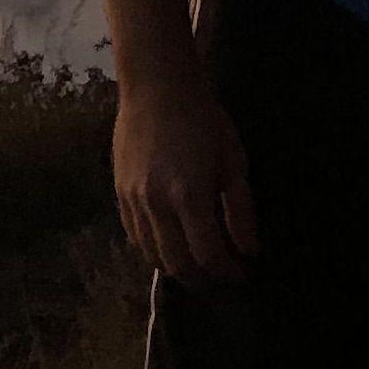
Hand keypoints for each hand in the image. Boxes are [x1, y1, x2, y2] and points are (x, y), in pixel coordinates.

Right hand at [115, 76, 259, 282]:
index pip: (208, 255)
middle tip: (221, 278)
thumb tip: (249, 251)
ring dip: (176, 269)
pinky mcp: (119, 193)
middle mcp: (156, 205)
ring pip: (151, 255)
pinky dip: (153, 251)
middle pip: (177, 264)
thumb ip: (240, 211)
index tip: (243, 273)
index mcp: (189, 197)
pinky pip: (134, 236)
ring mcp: (133, 201)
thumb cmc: (203, 120)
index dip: (229, 272)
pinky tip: (170, 246)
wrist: (156, 89)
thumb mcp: (233, 161)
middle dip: (203, 279)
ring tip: (196, 267)